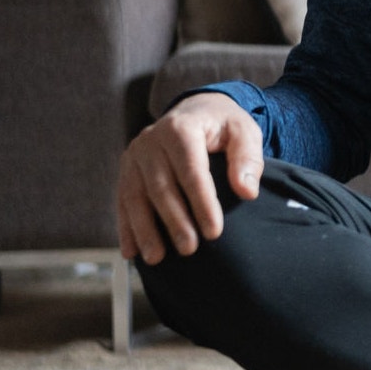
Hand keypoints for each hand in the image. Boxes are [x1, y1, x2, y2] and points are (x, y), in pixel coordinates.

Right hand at [117, 92, 263, 265]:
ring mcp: (134, 156)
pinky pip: (123, 201)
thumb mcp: (244, 131)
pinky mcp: (126, 170)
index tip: (214, 231)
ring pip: (136, 196)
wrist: (196, 111)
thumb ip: (248, 158)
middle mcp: (151, 140)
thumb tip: (247, 191)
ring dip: (144, 230)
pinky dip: (126, 228)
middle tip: (189, 249)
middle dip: (174, 221)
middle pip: (160, 186)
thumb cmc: (223, 125)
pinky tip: (131, 252)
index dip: (202, 202)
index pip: (191, 170)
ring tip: (157, 258)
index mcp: (181, 128)